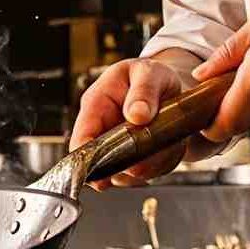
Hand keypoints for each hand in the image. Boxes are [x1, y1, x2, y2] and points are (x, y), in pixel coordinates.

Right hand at [70, 57, 225, 188]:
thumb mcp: (149, 73)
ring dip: (149, 165)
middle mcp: (101, 130)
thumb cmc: (151, 76)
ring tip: (165, 141)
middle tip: (154, 149)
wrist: (166, 86)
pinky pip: (146, 174)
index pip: (81, 140)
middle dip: (130, 165)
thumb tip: (137, 115)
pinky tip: (168, 146)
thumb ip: (144, 91)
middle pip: (102, 166)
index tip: (111, 168)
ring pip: (126, 175)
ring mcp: (115, 148)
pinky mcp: (132, 160)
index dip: (90, 160)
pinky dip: (161, 165)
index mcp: (96, 104)